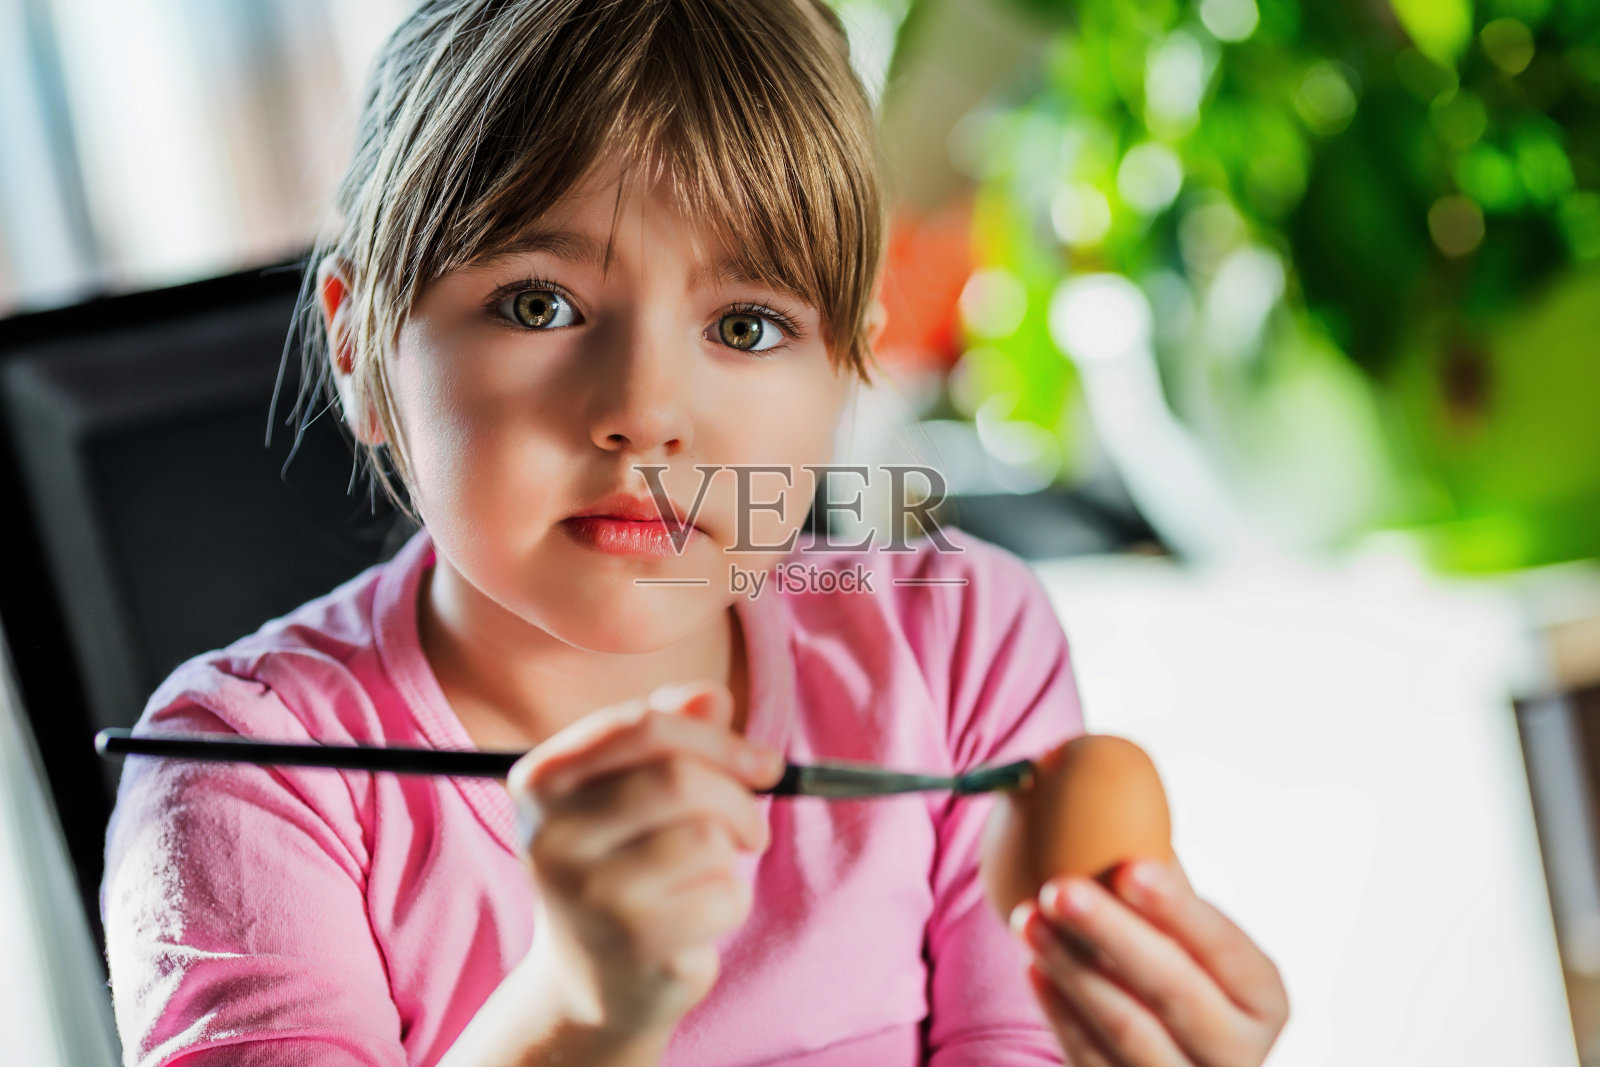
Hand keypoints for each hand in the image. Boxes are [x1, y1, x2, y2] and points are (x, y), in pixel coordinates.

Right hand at [505, 680, 784, 1043]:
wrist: (591, 981)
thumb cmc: (622, 863)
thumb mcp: (632, 790)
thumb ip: (671, 733)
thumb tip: (711, 694)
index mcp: (542, 780)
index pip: (643, 726)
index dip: (718, 737)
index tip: (764, 763)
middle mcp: (552, 835)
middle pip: (679, 779)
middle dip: (738, 797)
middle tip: (753, 827)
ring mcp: (589, 895)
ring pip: (707, 837)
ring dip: (731, 854)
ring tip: (708, 874)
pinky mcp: (633, 945)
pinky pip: (722, 895)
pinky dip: (730, 903)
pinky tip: (697, 920)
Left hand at [1011, 859, 1288, 1066]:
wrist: (1177, 1060)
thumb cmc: (1183, 976)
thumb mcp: (1193, 941)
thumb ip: (1164, 885)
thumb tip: (1111, 787)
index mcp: (1264, 998)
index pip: (1227, 950)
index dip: (1180, 910)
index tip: (1130, 866)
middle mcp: (1238, 1051)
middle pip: (1174, 991)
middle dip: (1112, 934)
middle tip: (1059, 887)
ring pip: (1127, 1030)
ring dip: (1071, 969)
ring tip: (1028, 917)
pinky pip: (1093, 1061)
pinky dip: (1061, 1012)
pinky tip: (1034, 966)